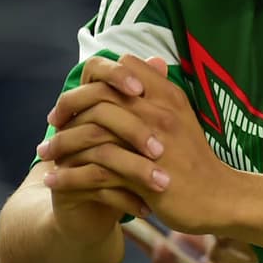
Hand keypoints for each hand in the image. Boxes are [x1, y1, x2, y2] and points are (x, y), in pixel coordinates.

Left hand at [44, 54, 237, 233]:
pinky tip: (53, 181)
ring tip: (44, 155)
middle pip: (99, 95)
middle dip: (67, 109)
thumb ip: (157, 93)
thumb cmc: (193, 158)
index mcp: (169, 95)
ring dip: (61, 144)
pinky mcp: (143, 175)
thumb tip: (136, 66)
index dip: (94, 78)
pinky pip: (93, 172)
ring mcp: (151, 143)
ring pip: (90, 133)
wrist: (218, 196)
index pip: (123, 67)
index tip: (78, 100)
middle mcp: (159, 113)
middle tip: (51, 125)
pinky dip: (67, 176)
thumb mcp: (179, 117)